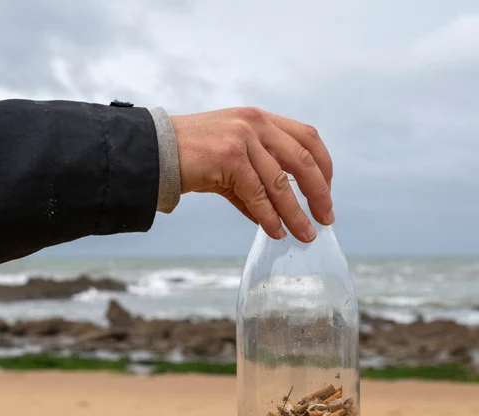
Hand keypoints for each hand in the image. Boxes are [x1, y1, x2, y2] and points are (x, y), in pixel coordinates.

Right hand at [170, 107, 333, 242]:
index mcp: (260, 119)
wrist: (153, 151)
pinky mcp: (228, 157)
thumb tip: (276, 218)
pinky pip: (258, 194)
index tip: (326, 192)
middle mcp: (255, 123)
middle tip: (326, 217)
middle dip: (319, 192)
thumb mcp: (230, 159)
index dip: (323, 166)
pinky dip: (270, 217)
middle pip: (303, 159)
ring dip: (296, 213)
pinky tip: (276, 232)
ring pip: (281, 182)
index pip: (307, 137)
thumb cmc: (190, 157)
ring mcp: (242, 138)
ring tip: (305, 234)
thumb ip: (255, 182)